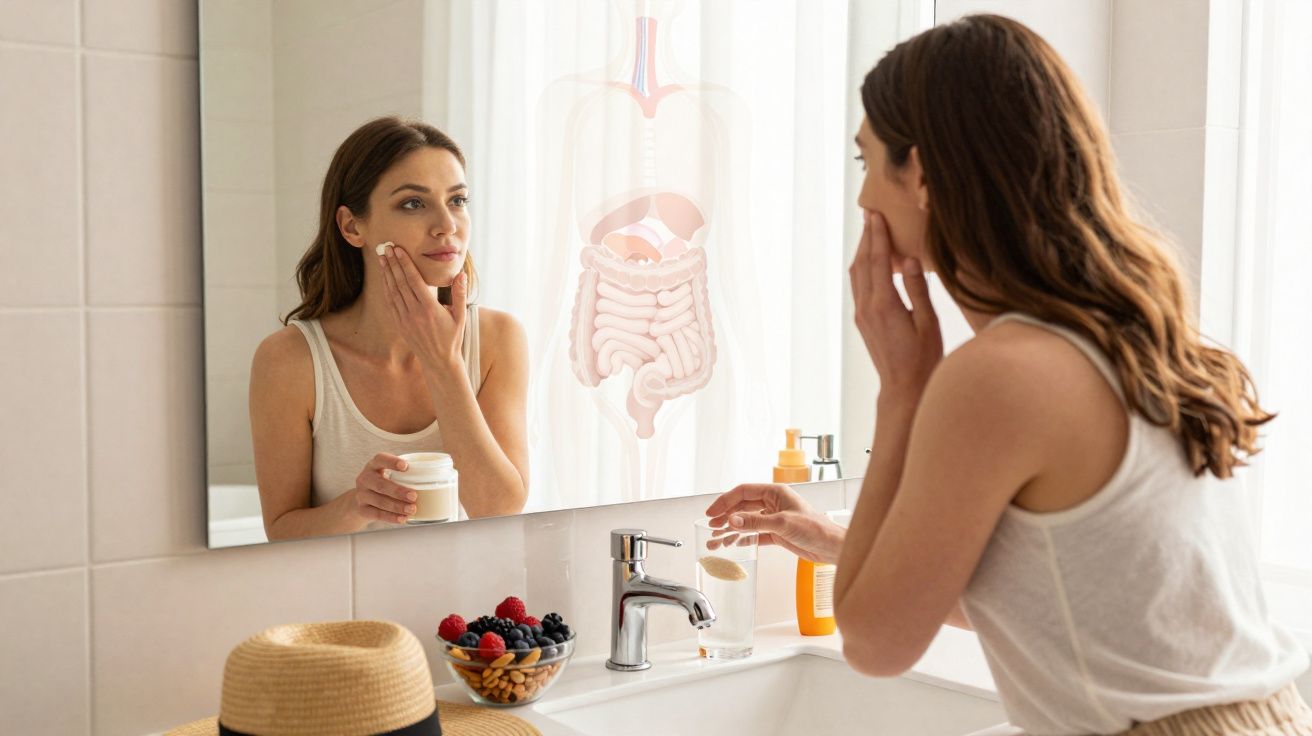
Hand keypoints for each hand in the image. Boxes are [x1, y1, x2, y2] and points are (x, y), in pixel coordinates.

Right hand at [352, 453, 418, 524]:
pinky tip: (402, 518)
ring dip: (397, 506)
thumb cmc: (383, 484)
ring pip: (380, 501)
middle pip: (380, 484)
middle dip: (398, 491)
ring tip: (412, 509)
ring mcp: (361, 495)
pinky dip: (391, 517)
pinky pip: (377, 514)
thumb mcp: (389, 475)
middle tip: (414, 496)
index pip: (380, 459)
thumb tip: (436, 477)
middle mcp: (365, 479)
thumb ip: (405, 475)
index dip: (392, 462)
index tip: (405, 466)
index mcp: (373, 466)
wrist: (361, 501)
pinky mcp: (362, 509)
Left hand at [378, 244, 467, 370]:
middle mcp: (414, 313)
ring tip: (382, 257)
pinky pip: (390, 303)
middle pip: (400, 283)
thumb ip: (460, 294)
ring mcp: (405, 319)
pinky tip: (384, 277)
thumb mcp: (460, 316)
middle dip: (393, 263)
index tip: (399, 250)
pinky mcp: (399, 324)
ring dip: (387, 273)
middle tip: (386, 247)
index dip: (405, 263)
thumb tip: (461, 274)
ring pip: (392, 291)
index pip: (414, 280)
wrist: (439, 361)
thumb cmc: (452, 337)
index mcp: (430, 308)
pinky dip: (386, 288)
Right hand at [704, 484, 845, 563]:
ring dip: (732, 528)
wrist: (832, 547)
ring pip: (747, 521)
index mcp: (775, 493)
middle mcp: (773, 503)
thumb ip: (755, 522)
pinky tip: (734, 543)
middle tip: (711, 526)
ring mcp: (775, 518)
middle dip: (726, 516)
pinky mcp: (778, 533)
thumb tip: (733, 520)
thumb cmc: (816, 528)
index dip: (725, 501)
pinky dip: (744, 538)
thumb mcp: (782, 524)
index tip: (712, 512)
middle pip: (742, 506)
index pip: (743, 492)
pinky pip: (755, 534)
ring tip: (717, 538)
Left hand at [849, 211, 942, 402]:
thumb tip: (911, 260)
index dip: (878, 235)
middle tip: (870, 214)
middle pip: (863, 263)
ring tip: (870, 231)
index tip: (876, 214)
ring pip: (857, 273)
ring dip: (863, 251)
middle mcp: (867, 307)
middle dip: (867, 237)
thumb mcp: (928, 322)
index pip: (879, 261)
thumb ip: (918, 289)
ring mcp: (862, 314)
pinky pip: (859, 285)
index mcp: (885, 304)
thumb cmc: (923, 358)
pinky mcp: (862, 320)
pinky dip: (864, 267)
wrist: (903, 387)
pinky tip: (873, 260)